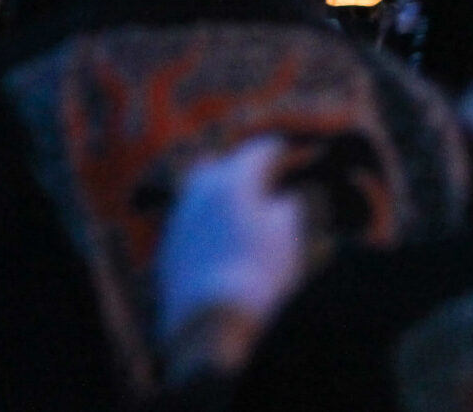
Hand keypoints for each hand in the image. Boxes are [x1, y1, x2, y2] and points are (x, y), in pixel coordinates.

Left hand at [155, 136, 306, 380]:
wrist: (209, 323)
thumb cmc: (257, 272)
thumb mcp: (287, 234)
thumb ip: (288, 205)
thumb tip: (284, 197)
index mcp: (233, 178)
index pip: (261, 150)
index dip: (286, 151)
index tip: (303, 154)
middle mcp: (200, 189)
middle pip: (225, 163)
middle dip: (248, 167)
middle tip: (271, 180)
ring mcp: (180, 217)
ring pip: (203, 190)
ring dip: (226, 193)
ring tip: (248, 210)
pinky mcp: (170, 246)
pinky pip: (193, 219)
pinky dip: (211, 220)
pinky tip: (225, 239)